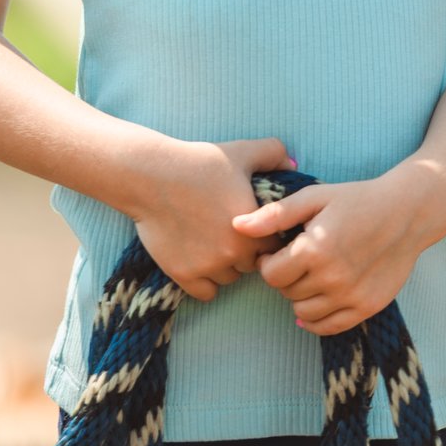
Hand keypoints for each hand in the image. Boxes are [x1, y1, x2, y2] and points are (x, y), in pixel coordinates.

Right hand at [125, 135, 295, 303]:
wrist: (152, 176)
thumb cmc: (199, 162)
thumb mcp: (242, 151)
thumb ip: (274, 153)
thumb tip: (293, 164)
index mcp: (256, 228)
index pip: (275, 247)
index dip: (265, 237)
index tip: (253, 227)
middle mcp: (234, 253)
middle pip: (252, 265)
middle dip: (245, 252)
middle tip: (229, 232)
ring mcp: (208, 267)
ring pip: (229, 279)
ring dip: (225, 267)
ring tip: (212, 243)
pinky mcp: (183, 275)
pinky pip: (206, 293)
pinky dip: (204, 282)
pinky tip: (199, 260)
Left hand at [231, 169, 431, 334]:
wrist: (408, 212)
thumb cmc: (358, 199)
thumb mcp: (315, 197)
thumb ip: (275, 215)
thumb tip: (236, 226)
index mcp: (314, 249)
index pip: (270, 274)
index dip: (269, 262)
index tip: (278, 251)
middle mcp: (331, 277)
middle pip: (286, 293)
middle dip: (285, 277)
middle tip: (298, 259)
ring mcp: (350, 295)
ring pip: (303, 312)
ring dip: (301, 296)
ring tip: (312, 274)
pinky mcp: (366, 307)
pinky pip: (328, 327)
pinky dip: (316, 319)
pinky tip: (318, 300)